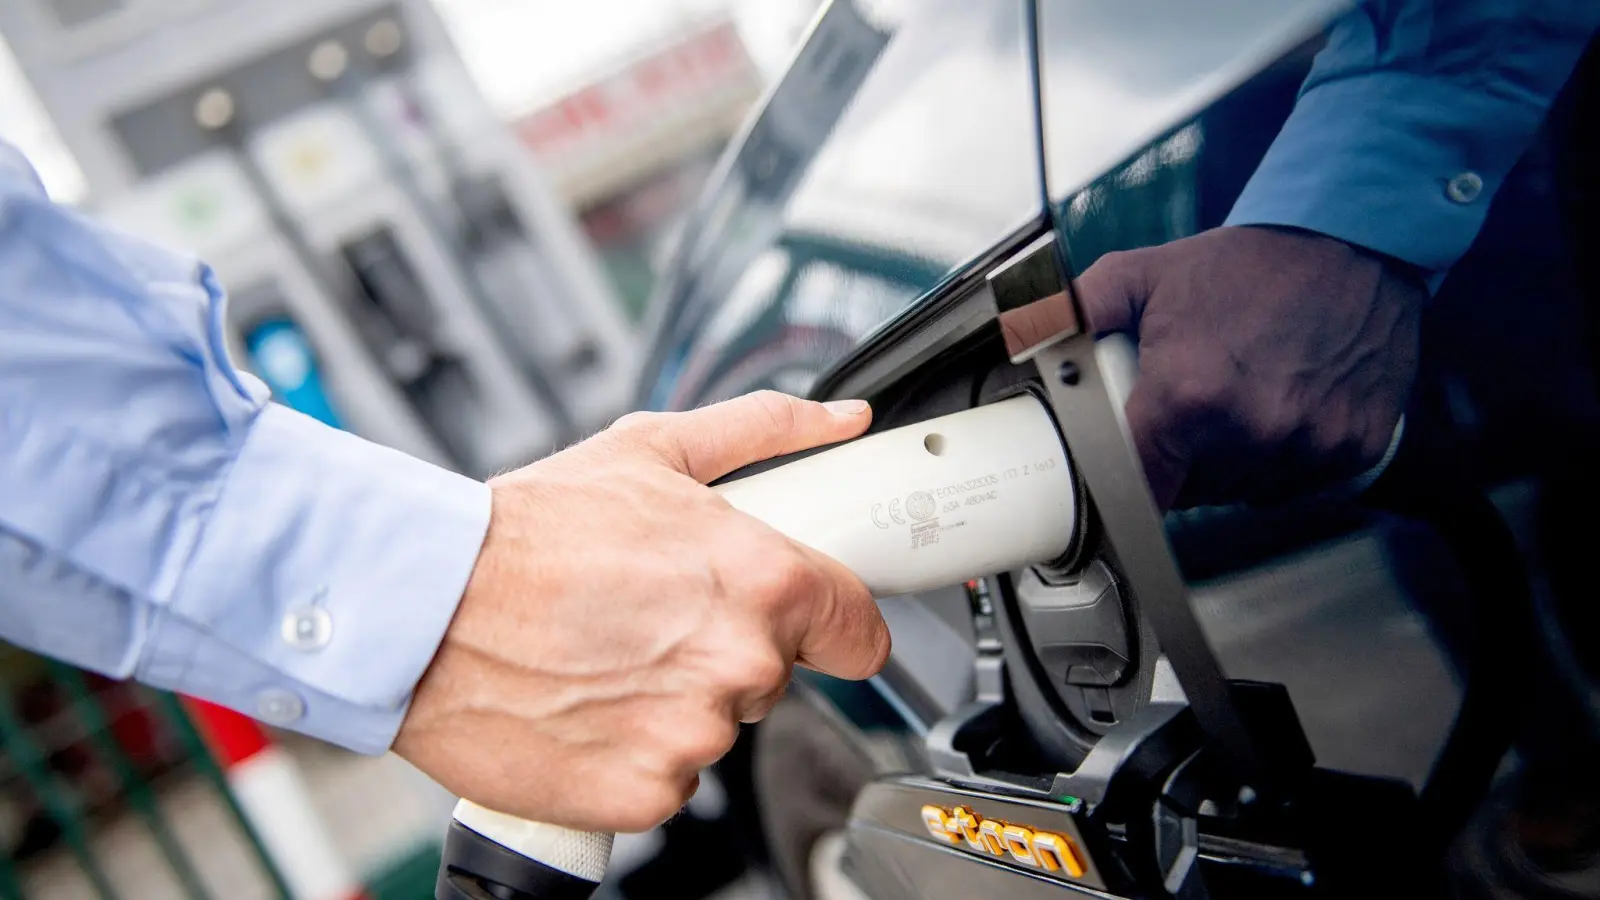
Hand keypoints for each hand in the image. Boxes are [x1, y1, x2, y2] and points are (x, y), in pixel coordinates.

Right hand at [392, 392, 888, 832]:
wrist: (421, 609)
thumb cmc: (525, 532)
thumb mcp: (651, 449)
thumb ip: (765, 430)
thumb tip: (841, 421)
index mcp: (763, 580)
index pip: (859, 630)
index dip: (834, 622)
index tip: (807, 622)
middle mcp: (741, 664)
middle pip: (775, 674)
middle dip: (726, 647)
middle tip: (651, 615)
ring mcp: (694, 737)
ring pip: (716, 725)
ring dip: (675, 700)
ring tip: (604, 654)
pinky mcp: (645, 794)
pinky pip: (667, 777)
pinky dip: (632, 751)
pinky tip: (586, 704)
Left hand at [1074, 225, 1424, 508]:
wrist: (1355, 244)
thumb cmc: (1254, 264)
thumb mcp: (1146, 275)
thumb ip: (1073, 309)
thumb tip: (1021, 334)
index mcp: (1190, 395)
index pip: (1138, 487)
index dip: (1125, 488)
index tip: (1120, 485)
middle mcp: (1251, 429)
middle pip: (1192, 488)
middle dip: (1182, 456)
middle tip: (1196, 399)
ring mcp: (1307, 445)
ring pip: (1244, 487)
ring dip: (1233, 458)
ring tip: (1244, 391)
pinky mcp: (1351, 450)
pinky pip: (1297, 480)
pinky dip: (1285, 455)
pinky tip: (1286, 402)